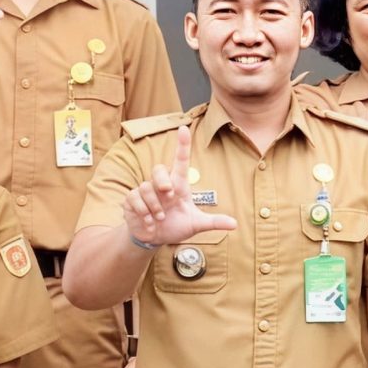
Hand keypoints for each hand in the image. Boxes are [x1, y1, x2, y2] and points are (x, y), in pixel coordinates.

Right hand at [121, 125, 237, 250]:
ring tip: (161, 219)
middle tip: (169, 195)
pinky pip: (135, 199)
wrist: (155, 239)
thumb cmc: (176, 226)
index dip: (182, 145)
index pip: (180, 161)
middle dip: (162, 180)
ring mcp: (146, 191)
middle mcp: (162, 185)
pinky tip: (149, 223)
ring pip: (146, 188)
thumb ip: (213, 222)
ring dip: (155, 206)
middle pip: (158, 169)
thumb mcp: (196, 225)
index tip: (183, 128)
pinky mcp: (132, 200)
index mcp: (178, 186)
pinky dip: (144, 213)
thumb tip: (234, 224)